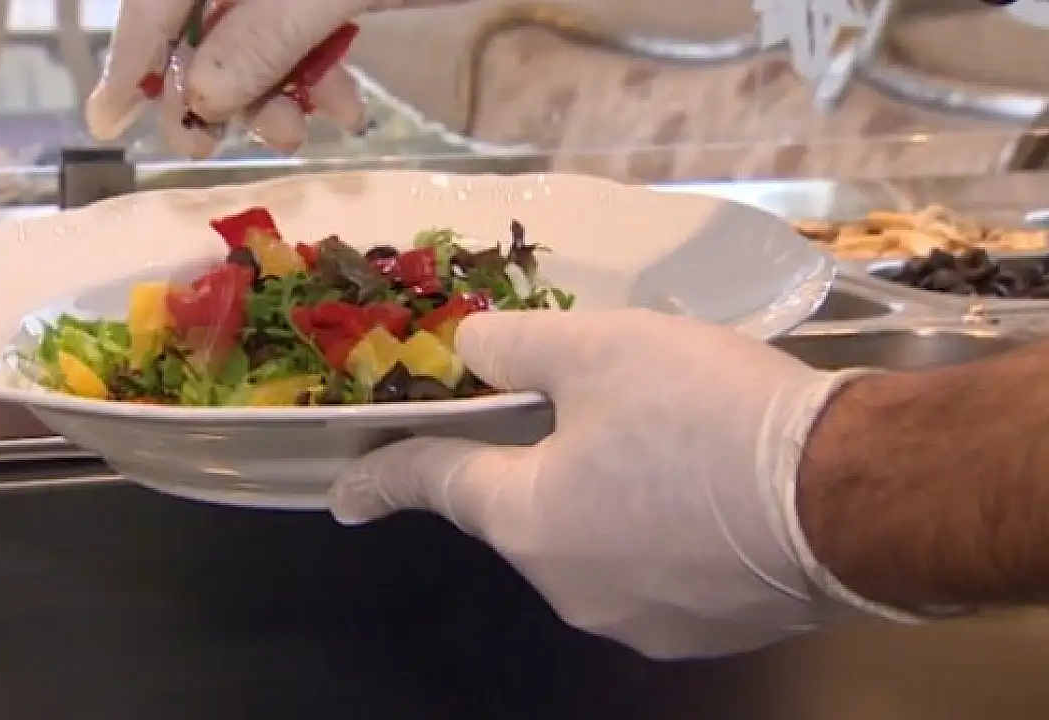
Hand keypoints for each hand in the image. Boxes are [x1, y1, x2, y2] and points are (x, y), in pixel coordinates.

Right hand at [87, 0, 388, 156]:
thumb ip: (268, 36)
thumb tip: (199, 96)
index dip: (132, 54)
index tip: (106, 121)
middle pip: (204, 18)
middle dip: (210, 87)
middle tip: (207, 145)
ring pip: (259, 34)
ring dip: (269, 93)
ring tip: (295, 133)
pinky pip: (308, 32)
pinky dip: (316, 77)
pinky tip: (344, 111)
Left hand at [329, 309, 874, 658]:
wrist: (849, 496)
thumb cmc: (706, 412)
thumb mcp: (601, 349)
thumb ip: (516, 347)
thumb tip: (470, 349)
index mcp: (527, 520)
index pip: (434, 484)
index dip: (385, 476)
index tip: (346, 496)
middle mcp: (565, 587)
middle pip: (525, 513)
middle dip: (542, 464)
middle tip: (599, 413)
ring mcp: (634, 620)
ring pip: (593, 543)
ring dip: (609, 500)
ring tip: (676, 449)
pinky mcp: (700, 635)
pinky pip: (654, 572)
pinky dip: (662, 534)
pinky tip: (713, 497)